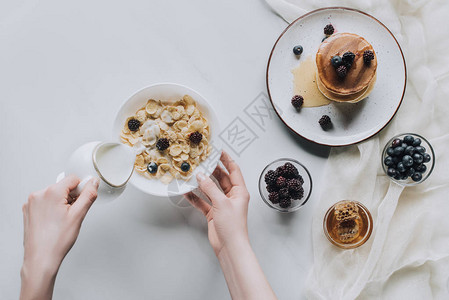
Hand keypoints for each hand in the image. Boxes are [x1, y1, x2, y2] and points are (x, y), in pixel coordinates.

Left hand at [21, 175, 98, 299]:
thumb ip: (88, 195)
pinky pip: (45, 203)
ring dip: (62, 203)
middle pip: (63, 187)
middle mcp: (38, 195)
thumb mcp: (79, 215)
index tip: (82, 201)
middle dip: (71, 198)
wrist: (41, 258)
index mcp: (51, 193)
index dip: (82, 189)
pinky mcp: (28, 211)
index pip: (73, 179)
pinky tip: (54, 222)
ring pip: (54, 195)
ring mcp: (31, 203)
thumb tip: (93, 183)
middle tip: (72, 214)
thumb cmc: (56, 241)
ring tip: (62, 220)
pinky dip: (52, 209)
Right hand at [185, 152, 276, 299]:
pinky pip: (203, 201)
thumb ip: (210, 188)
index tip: (218, 151)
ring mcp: (222, 204)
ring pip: (210, 189)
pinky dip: (195, 197)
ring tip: (192, 173)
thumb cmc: (232, 226)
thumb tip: (200, 175)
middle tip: (201, 160)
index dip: (226, 159)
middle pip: (221, 178)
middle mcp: (232, 196)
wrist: (229, 247)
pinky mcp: (213, 213)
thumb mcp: (221, 203)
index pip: (234, 170)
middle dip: (211, 170)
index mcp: (240, 191)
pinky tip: (187, 191)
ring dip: (201, 183)